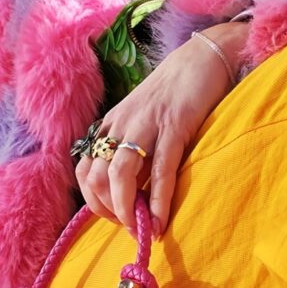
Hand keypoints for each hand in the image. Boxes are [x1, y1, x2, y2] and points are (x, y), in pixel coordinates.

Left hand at [75, 23, 244, 232]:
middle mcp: (120, 125)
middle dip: (108, 211)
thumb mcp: (143, 120)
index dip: (94, 201)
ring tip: (141, 229)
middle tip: (130, 227)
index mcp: (110, 124)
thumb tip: (133, 193)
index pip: (84, 170)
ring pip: (119, 175)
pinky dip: (158, 201)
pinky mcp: (173, 126)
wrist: (201, 58)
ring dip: (126, 210)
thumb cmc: (175, 93)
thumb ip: (133, 149)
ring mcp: (145, 125)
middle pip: (96, 177)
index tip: (115, 217)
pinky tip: (160, 221)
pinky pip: (159, 170)